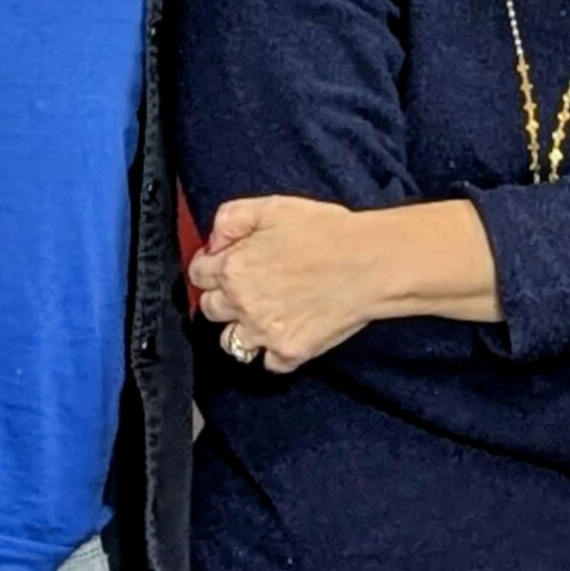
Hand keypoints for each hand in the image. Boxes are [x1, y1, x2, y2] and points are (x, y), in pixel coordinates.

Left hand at [189, 196, 377, 370]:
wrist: (371, 263)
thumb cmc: (328, 231)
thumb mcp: (273, 207)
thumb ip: (231, 218)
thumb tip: (213, 242)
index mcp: (234, 266)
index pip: (198, 274)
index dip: (212, 267)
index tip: (227, 266)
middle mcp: (242, 303)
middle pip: (210, 310)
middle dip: (226, 298)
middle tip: (253, 288)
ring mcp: (263, 332)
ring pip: (231, 342)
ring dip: (244, 330)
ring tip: (270, 314)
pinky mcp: (288, 352)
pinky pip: (268, 363)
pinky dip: (276, 351)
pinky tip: (292, 330)